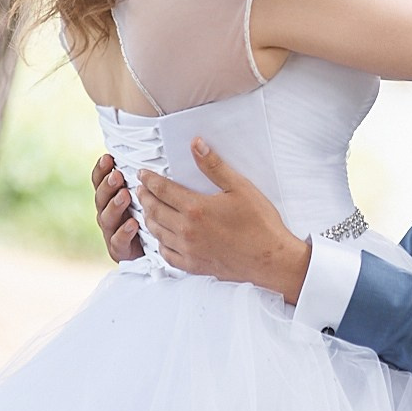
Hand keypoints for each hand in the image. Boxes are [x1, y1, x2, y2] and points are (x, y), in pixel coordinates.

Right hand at [91, 153, 142, 261]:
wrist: (148, 254)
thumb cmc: (145, 219)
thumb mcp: (142, 197)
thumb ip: (140, 181)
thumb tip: (148, 159)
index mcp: (110, 198)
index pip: (99, 181)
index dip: (101, 170)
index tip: (107, 158)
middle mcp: (107, 213)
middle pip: (101, 198)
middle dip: (108, 186)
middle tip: (117, 176)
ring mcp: (111, 232)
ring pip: (107, 217)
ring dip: (115, 205)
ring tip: (124, 196)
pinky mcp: (118, 250)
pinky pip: (118, 240)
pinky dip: (124, 232)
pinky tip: (132, 224)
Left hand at [135, 141, 312, 302]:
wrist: (271, 259)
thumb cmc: (260, 222)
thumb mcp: (240, 187)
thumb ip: (214, 166)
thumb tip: (196, 145)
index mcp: (195, 209)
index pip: (162, 190)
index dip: (149, 180)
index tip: (142, 174)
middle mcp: (186, 230)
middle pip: (155, 210)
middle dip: (145, 197)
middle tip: (141, 189)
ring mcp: (188, 250)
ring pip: (157, 232)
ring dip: (148, 217)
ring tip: (147, 208)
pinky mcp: (193, 266)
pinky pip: (166, 254)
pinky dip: (159, 243)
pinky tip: (161, 237)